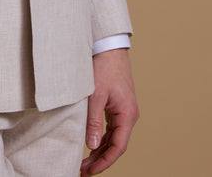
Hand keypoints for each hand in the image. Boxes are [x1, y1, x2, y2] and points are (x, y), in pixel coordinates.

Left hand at [80, 48, 138, 175]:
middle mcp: (128, 115)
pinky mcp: (117, 105)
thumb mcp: (96, 95)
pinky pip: (110, 128)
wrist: (109, 47)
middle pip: (115, 145)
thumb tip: (91, 145)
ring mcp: (123, 110)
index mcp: (127, 115)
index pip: (118, 147)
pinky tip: (90, 144)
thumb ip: (93, 121)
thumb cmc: (104, 67)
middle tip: (82, 170)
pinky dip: (101, 137)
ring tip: (84, 161)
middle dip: (100, 159)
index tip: (90, 171)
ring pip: (113, 137)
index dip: (104, 162)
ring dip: (99, 150)